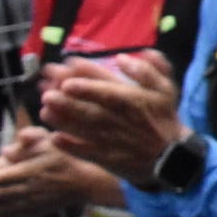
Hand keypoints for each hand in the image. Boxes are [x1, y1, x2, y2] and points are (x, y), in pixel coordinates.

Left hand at [0, 125, 111, 216]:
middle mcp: (33, 188)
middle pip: (4, 192)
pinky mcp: (37, 211)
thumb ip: (30, 141)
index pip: (8, 175)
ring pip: (9, 207)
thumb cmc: (65, 158)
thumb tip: (5, 149)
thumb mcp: (50, 143)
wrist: (85, 182)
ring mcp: (35, 202)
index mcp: (33, 170)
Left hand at [39, 51, 184, 184]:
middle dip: (67, 103)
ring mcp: (111, 140)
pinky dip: (70, 146)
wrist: (171, 156)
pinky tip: (54, 138)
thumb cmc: (164, 118)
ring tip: (45, 112)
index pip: (106, 90)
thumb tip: (121, 58)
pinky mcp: (106, 157)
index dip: (86, 84)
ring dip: (63, 121)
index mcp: (132, 101)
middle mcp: (119, 120)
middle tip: (47, 94)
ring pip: (84, 130)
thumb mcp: (165, 89)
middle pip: (90, 109)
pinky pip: (85, 152)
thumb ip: (147, 70)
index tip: (68, 79)